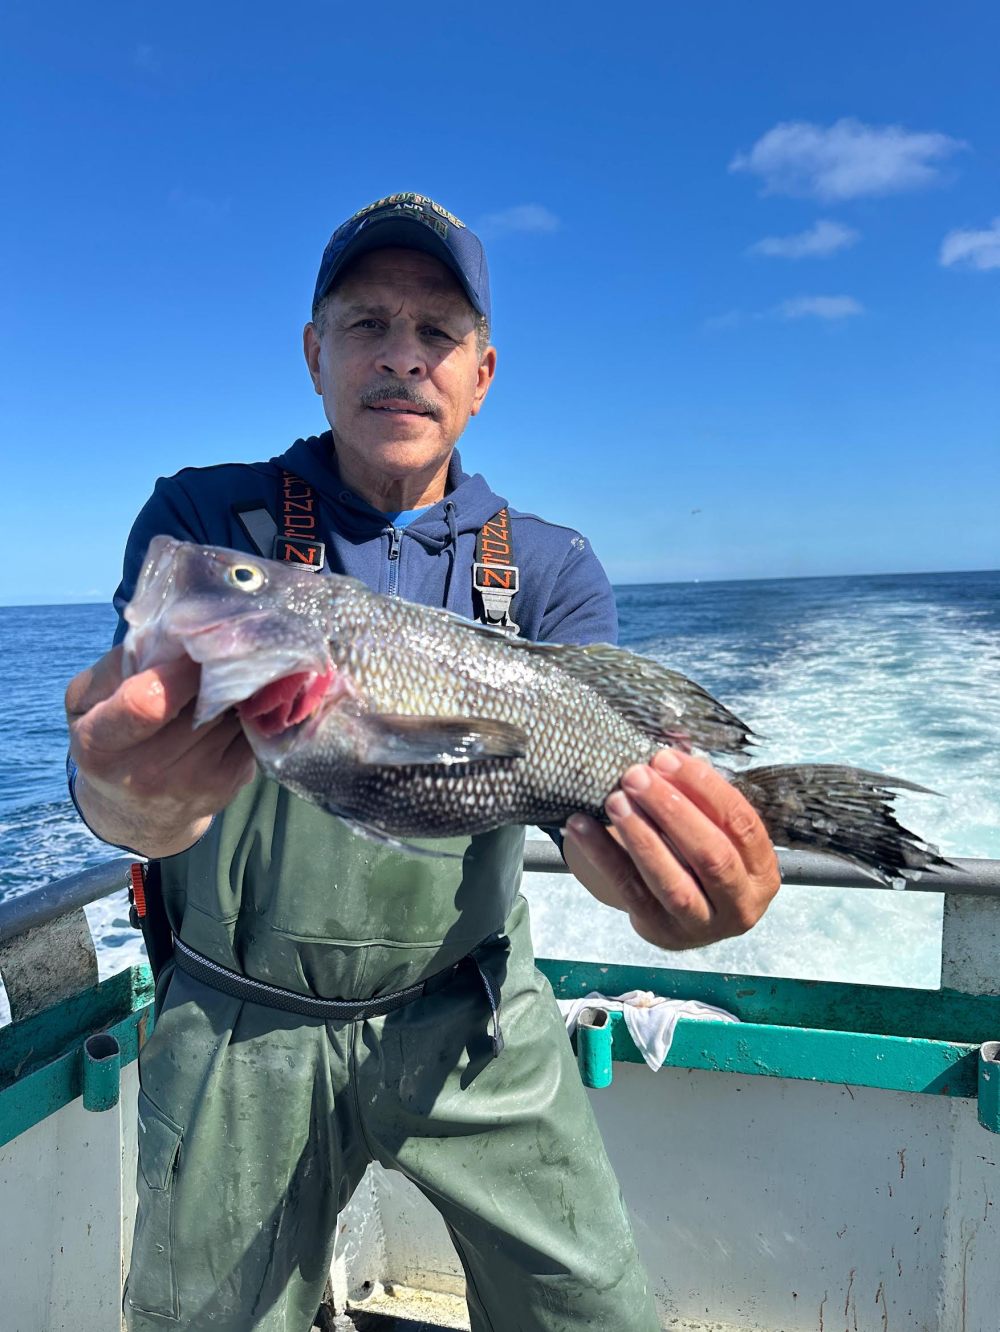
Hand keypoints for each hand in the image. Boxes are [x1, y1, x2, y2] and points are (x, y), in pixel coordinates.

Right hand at [66, 646, 256, 858]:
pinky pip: (251, 731)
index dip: (178, 671)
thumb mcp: (86, 702)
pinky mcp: (227, 786)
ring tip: (221, 680)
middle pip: (201, 705)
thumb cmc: (109, 739)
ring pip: (231, 715)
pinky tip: (233, 706)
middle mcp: (145, 773)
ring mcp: (191, 783)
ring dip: (234, 690)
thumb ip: (117, 665)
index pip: (146, 704)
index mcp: (100, 745)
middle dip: (213, 673)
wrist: (134, 811)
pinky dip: (248, 711)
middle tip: (216, 653)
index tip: (192, 649)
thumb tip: (169, 636)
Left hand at [563, 748, 779, 949]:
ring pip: (672, 880)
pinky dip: (604, 856)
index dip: (705, 787)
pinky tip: (581, 826)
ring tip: (614, 799)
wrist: (687, 918)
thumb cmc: (703, 861)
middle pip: (711, 854)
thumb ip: (701, 795)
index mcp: (762, 871)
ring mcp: (702, 925)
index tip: (666, 759)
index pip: (742, 823)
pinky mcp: (661, 933)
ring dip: (641, 836)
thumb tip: (674, 744)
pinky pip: (630, 891)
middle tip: (636, 775)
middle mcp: (740, 904)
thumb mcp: (715, 831)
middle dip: (672, 810)